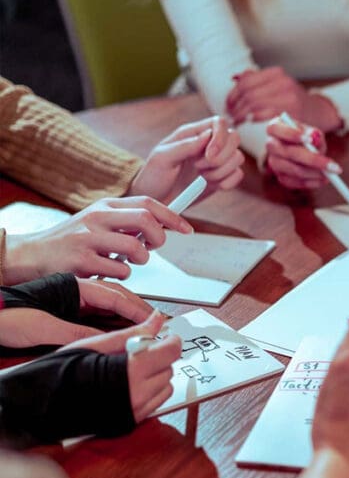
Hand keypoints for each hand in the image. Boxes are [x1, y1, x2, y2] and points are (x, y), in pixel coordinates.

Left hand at [0, 278, 153, 347]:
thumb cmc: (4, 315)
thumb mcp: (41, 327)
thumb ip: (76, 332)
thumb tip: (107, 340)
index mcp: (73, 289)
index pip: (114, 297)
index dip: (137, 310)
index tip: (154, 321)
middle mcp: (75, 294)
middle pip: (116, 299)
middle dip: (138, 311)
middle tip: (158, 325)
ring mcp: (71, 302)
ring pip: (108, 308)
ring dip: (128, 317)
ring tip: (145, 329)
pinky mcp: (65, 313)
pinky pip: (97, 317)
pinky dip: (113, 324)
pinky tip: (121, 333)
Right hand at [4, 197, 191, 281]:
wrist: (33, 255)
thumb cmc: (73, 241)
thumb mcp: (98, 222)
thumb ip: (127, 221)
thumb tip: (165, 225)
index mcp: (104, 206)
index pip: (147, 203)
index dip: (173, 216)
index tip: (187, 229)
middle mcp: (96, 218)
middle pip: (146, 221)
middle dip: (159, 238)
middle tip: (153, 248)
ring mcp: (87, 239)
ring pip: (135, 248)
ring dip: (141, 260)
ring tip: (130, 262)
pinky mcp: (81, 261)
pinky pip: (118, 270)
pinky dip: (121, 274)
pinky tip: (109, 271)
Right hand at [66, 311, 180, 421]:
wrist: (42, 402)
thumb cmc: (62, 371)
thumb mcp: (97, 344)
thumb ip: (133, 333)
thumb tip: (156, 320)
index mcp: (131, 371)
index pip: (170, 353)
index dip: (171, 342)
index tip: (167, 338)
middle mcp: (137, 394)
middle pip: (168, 370)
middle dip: (160, 359)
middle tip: (140, 353)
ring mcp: (135, 411)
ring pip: (165, 388)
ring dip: (156, 377)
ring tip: (132, 370)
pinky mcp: (130, 421)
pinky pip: (155, 404)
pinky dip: (150, 393)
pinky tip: (130, 386)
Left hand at [129, 116, 244, 202]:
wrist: (156, 200)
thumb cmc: (154, 177)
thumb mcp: (162, 158)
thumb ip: (184, 145)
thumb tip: (207, 135)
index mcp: (192, 134)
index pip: (219, 123)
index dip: (220, 137)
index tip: (209, 155)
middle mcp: (208, 144)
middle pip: (234, 138)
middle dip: (222, 156)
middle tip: (201, 167)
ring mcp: (216, 161)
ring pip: (238, 158)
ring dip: (222, 171)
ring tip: (202, 177)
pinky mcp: (221, 177)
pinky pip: (238, 175)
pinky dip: (228, 182)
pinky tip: (212, 185)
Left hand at [226, 67, 343, 129]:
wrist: (319, 112)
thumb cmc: (294, 101)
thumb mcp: (277, 85)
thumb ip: (258, 81)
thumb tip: (235, 78)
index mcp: (277, 73)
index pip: (246, 81)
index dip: (233, 95)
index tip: (228, 105)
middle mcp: (283, 82)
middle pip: (248, 93)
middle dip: (235, 106)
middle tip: (230, 116)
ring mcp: (288, 97)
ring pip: (254, 104)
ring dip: (241, 114)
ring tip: (236, 121)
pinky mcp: (291, 112)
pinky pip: (264, 114)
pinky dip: (252, 118)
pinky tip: (248, 122)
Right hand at [265, 117, 340, 189]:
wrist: (302, 148)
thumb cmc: (306, 137)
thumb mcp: (312, 132)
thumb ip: (314, 134)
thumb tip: (314, 138)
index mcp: (274, 128)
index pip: (276, 129)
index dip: (292, 135)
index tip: (310, 140)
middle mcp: (271, 146)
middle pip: (288, 153)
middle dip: (312, 160)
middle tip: (333, 165)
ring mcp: (274, 163)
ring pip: (292, 170)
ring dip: (313, 173)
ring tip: (330, 173)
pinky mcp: (280, 176)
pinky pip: (293, 182)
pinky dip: (310, 183)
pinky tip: (322, 180)